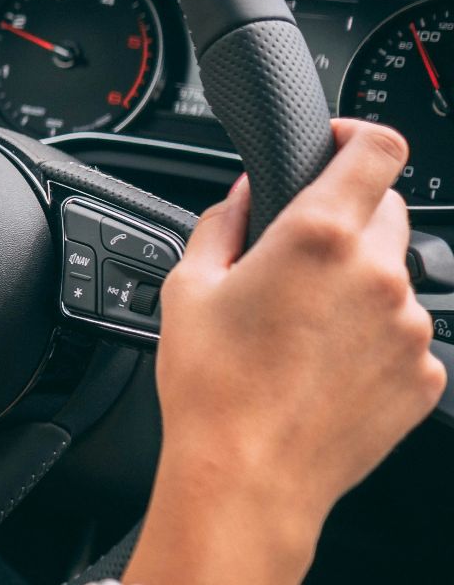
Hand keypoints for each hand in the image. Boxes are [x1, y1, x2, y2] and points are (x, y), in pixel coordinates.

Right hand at [125, 119, 446, 583]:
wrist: (248, 478)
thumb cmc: (212, 387)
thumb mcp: (188, 285)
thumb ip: (225, 221)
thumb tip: (248, 194)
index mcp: (318, 236)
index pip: (378, 149)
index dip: (358, 135)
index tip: (338, 144)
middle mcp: (378, 275)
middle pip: (387, 209)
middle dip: (347, 215)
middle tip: (298, 254)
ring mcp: (409, 328)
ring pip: (394, 275)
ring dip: (358, 281)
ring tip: (302, 326)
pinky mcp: (424, 375)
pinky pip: (404, 334)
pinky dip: (372, 336)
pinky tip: (323, 364)